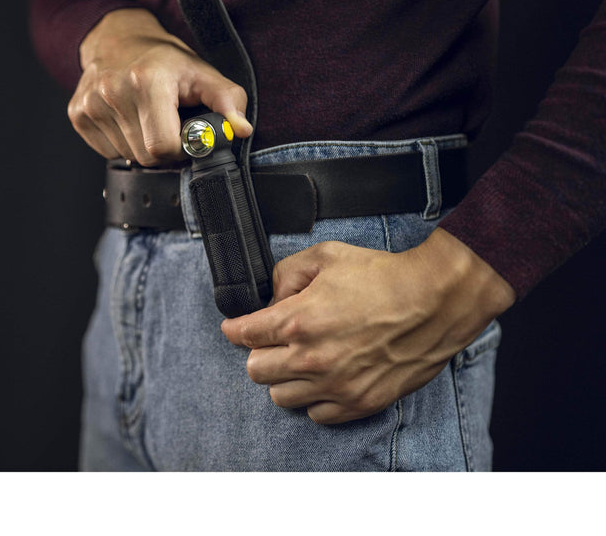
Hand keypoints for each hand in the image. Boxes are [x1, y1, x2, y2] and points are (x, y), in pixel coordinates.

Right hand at [68, 8, 252, 166]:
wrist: (117, 38)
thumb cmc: (163, 59)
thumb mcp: (202, 73)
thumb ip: (228, 101)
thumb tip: (241, 130)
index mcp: (145, 82)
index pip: (164, 147)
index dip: (181, 148)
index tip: (186, 133)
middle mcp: (112, 92)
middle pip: (146, 157)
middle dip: (164, 149)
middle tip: (169, 124)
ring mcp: (90, 105)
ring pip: (127, 156)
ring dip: (143, 146)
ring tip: (147, 118)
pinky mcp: (77, 115)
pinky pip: (108, 152)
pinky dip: (123, 143)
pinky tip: (128, 120)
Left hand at [220, 228, 515, 424]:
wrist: (434, 300)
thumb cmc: (383, 276)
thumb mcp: (326, 256)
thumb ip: (287, 274)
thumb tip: (273, 296)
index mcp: (298, 321)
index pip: (243, 335)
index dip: (235, 328)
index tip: (236, 328)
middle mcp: (311, 359)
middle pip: (255, 371)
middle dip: (259, 351)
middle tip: (274, 340)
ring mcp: (335, 385)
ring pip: (281, 397)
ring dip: (284, 378)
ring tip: (300, 360)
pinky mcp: (358, 402)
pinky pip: (317, 415)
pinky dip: (314, 399)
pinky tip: (324, 378)